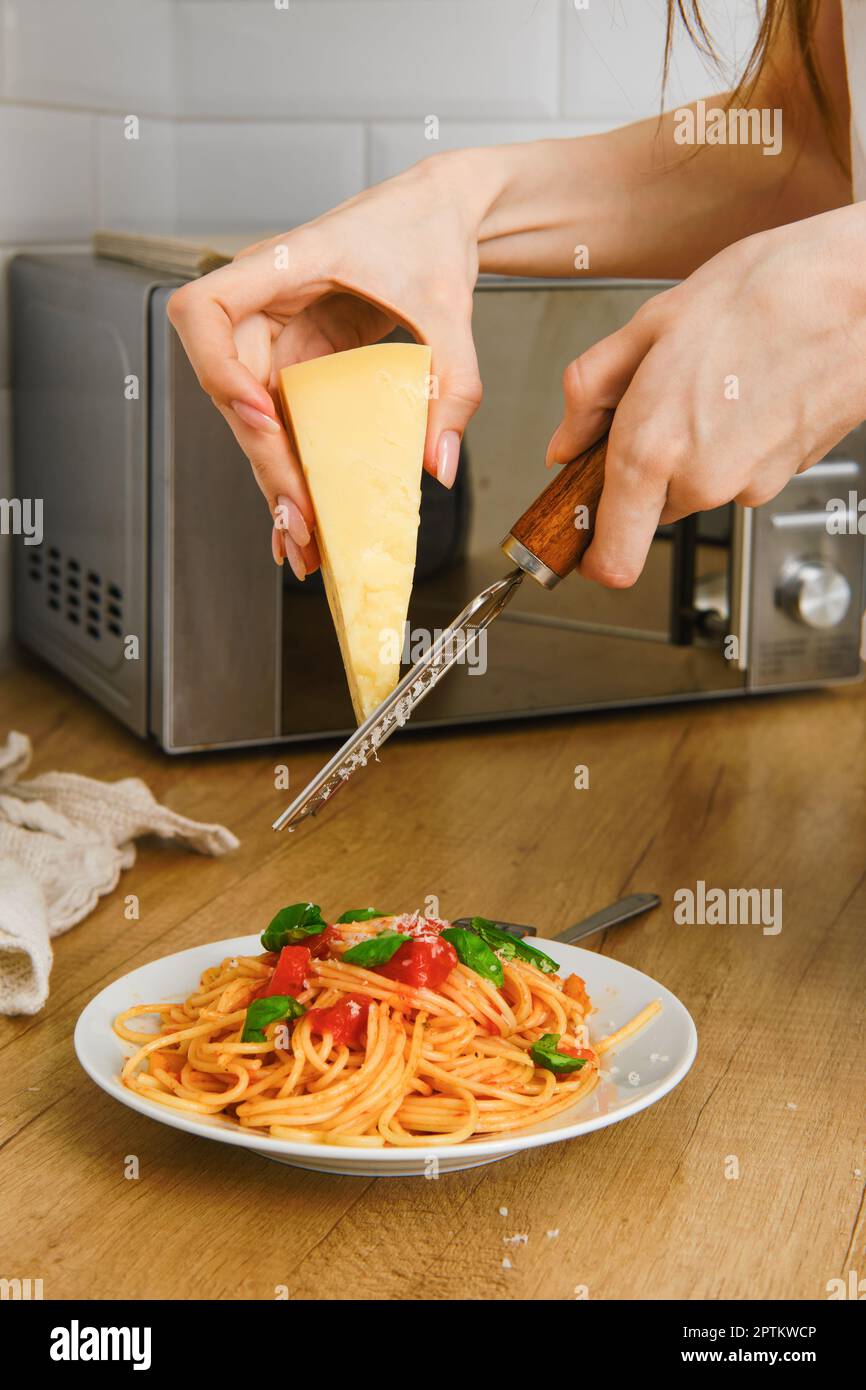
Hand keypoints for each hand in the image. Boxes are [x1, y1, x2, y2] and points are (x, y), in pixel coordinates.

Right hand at [167, 154, 490, 578]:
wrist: (445, 215)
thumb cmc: (430, 232)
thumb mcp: (450, 310)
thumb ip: (451, 384)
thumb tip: (438, 464)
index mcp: (283, 264)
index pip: (202, 310)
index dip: (216, 366)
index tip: (259, 410)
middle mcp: (265, 302)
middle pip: (232, 388)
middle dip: (262, 458)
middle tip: (298, 519)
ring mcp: (279, 336)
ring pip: (255, 417)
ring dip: (274, 478)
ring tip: (301, 541)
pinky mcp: (302, 363)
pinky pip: (284, 421)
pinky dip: (291, 468)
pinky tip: (300, 519)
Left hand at [546, 204, 865, 586]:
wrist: (860, 291)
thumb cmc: (765, 293)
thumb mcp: (650, 325)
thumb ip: (591, 393)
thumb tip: (566, 442)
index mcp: (652, 450)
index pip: (613, 559)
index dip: (594, 555)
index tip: (584, 542)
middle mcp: (702, 480)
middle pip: (653, 509)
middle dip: (649, 467)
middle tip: (662, 401)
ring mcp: (752, 483)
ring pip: (700, 486)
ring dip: (697, 447)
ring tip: (718, 380)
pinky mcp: (789, 474)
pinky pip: (743, 469)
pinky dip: (739, 438)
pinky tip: (751, 386)